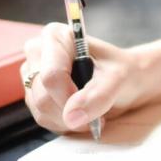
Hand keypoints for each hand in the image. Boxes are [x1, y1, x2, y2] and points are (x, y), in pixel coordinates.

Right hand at [21, 23, 142, 134]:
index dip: (70, 97)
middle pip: (43, 96)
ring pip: (41, 111)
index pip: (51, 75)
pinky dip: (65, 123)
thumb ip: (98, 95)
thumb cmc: (122, 71)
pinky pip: (43, 119)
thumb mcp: (118, 78)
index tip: (92, 104)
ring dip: (70, 120)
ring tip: (91, 110)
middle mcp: (38, 52)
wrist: (127, 80)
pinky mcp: (34, 95)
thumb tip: (72, 116)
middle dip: (72, 111)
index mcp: (56, 37)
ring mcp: (33, 75)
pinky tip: (80, 113)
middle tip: (97, 110)